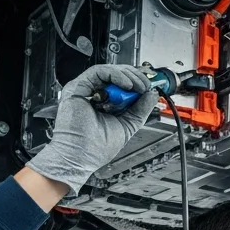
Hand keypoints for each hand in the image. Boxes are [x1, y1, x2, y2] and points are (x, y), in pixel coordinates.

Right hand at [25, 64, 159, 194]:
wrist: (80, 158)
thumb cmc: (96, 148)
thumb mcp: (128, 125)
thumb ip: (140, 109)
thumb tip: (152, 94)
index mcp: (104, 104)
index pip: (122, 85)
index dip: (137, 82)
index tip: (150, 87)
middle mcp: (93, 96)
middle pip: (116, 76)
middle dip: (135, 77)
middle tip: (146, 86)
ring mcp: (85, 91)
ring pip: (109, 72)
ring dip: (128, 76)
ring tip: (139, 87)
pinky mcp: (77, 88)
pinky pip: (99, 72)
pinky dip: (116, 75)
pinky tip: (127, 85)